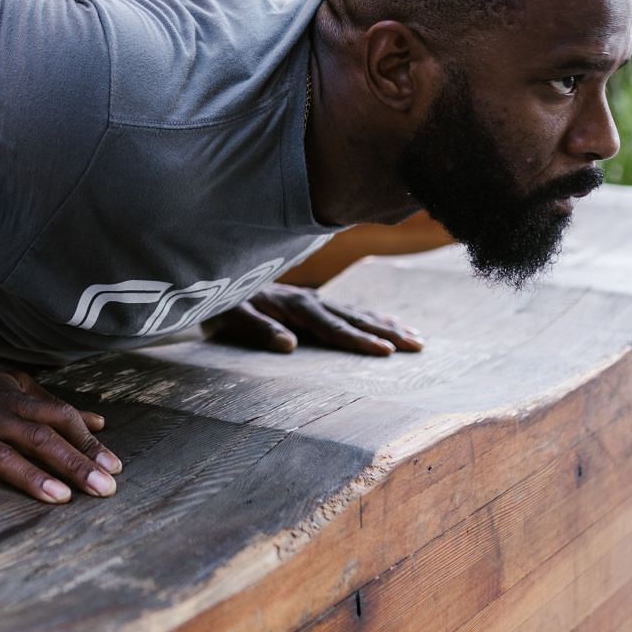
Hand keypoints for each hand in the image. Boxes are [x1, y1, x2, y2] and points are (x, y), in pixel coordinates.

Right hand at [0, 363, 122, 507]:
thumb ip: (53, 406)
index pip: (58, 418)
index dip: (86, 442)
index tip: (114, 468)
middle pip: (37, 438)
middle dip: (72, 463)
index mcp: (13, 400)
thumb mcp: (12, 389)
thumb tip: (100, 423)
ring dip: (29, 475)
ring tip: (59, 497)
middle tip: (104, 489)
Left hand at [203, 284, 423, 356]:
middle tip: (418, 346)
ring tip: (417, 338)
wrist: (214, 279)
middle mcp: (310, 300)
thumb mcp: (231, 316)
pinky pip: (350, 310)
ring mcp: (314, 299)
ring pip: (358, 313)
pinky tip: (391, 323)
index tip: (385, 351)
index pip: (332, 327)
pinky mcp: (313, 302)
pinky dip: (373, 317)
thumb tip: (289, 344)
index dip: (358, 340)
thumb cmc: (221, 304)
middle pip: (355, 318)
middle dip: (387, 333)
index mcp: (293, 306)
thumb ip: (258, 328)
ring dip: (388, 325)